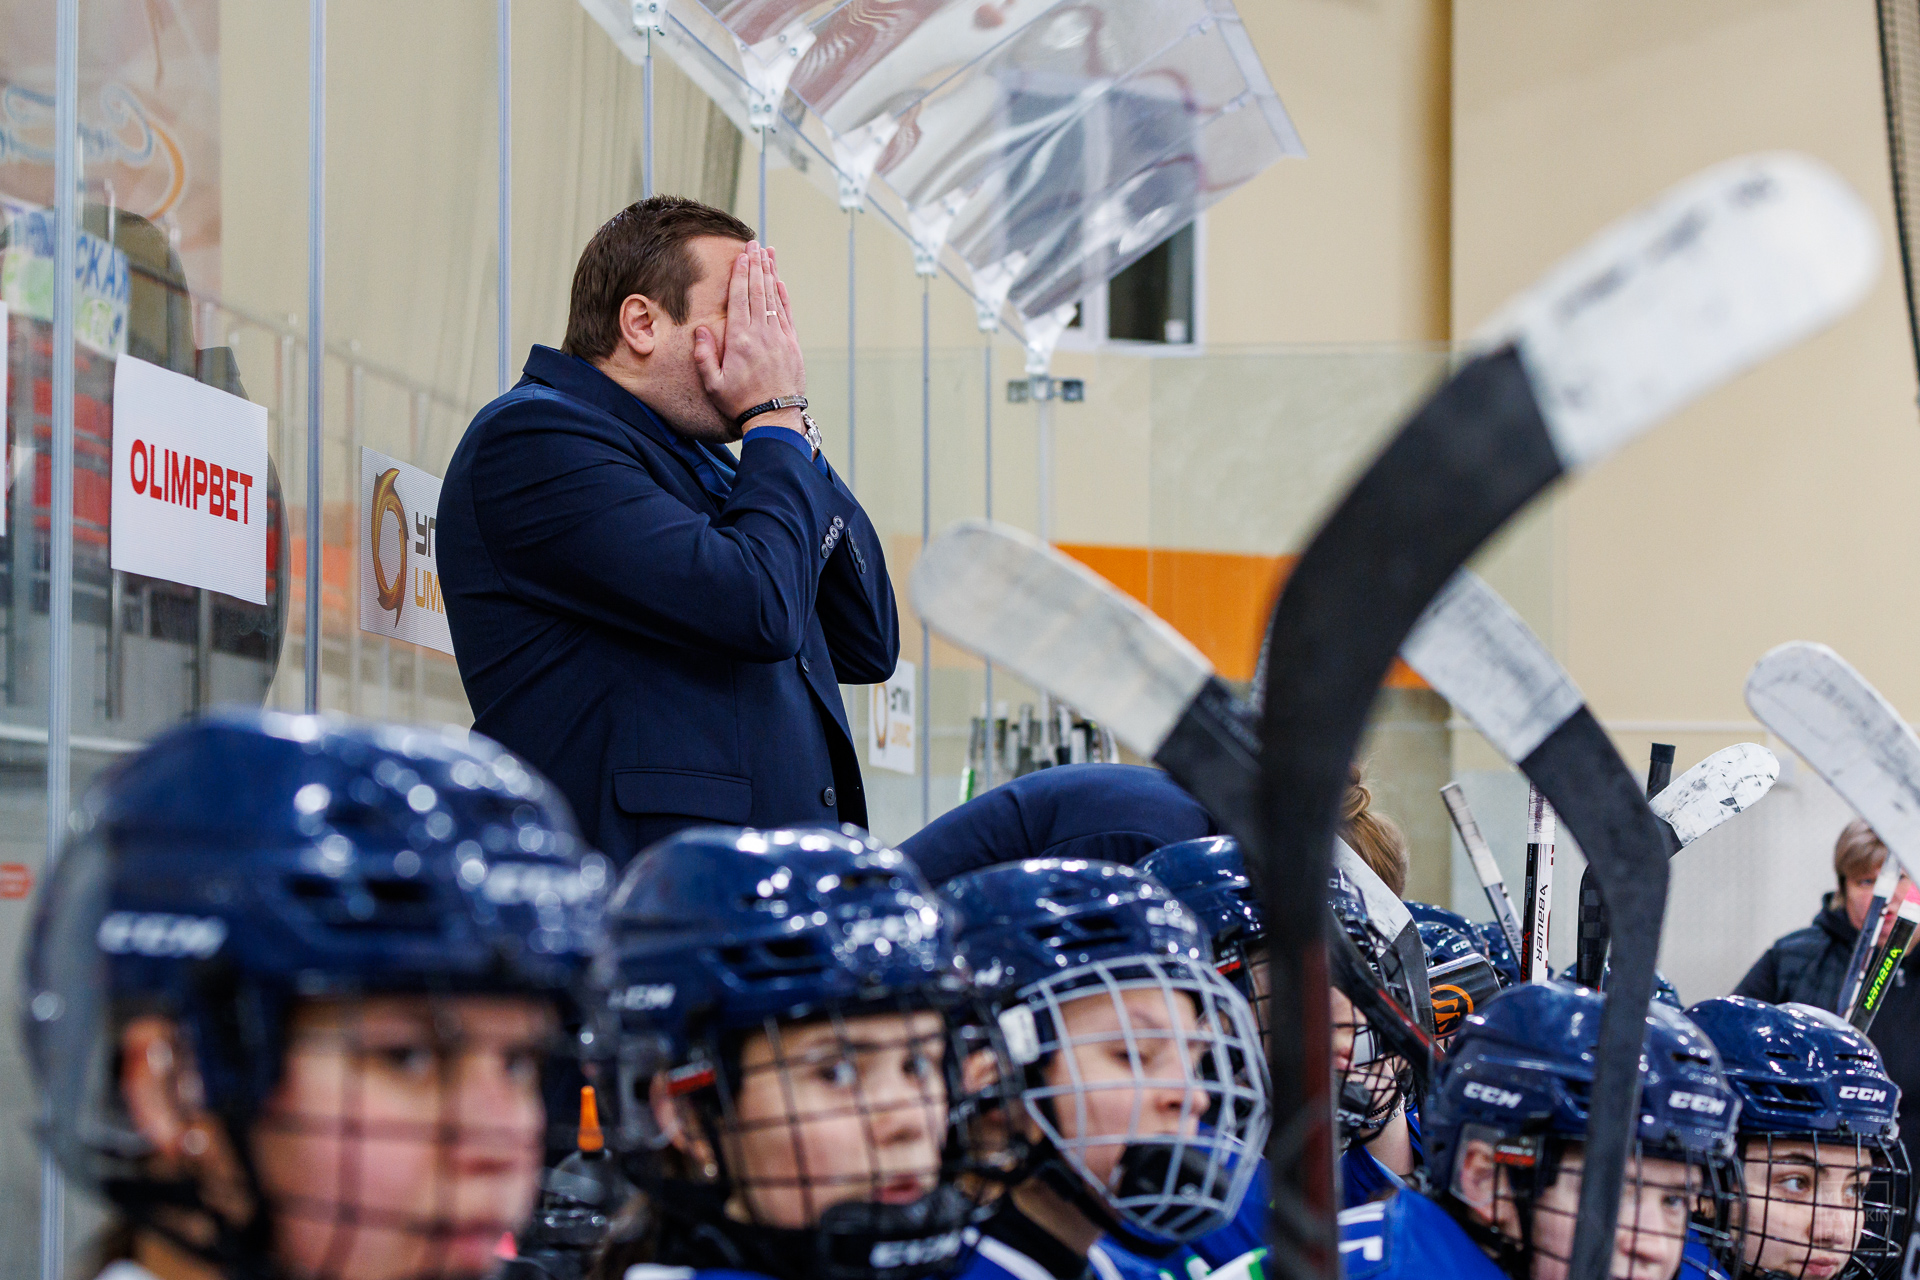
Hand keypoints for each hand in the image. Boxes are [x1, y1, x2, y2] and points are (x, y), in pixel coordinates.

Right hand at [693, 242, 806, 431]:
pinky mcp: (792, 345)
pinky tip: (779, 282)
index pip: (740, 298)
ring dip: (770, 274)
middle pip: (758, 291)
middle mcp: (761, 334)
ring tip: (767, 253)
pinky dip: (783, 296)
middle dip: (756, 265)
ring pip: (774, 298)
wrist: (774, 417)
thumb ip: (704, 356)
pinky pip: (786, 314)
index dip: (741, 274)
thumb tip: (701, 330)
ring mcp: (779, 337)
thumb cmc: (740, 402)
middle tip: (755, 244)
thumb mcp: (713, 383)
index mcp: (740, 339)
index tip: (742, 255)